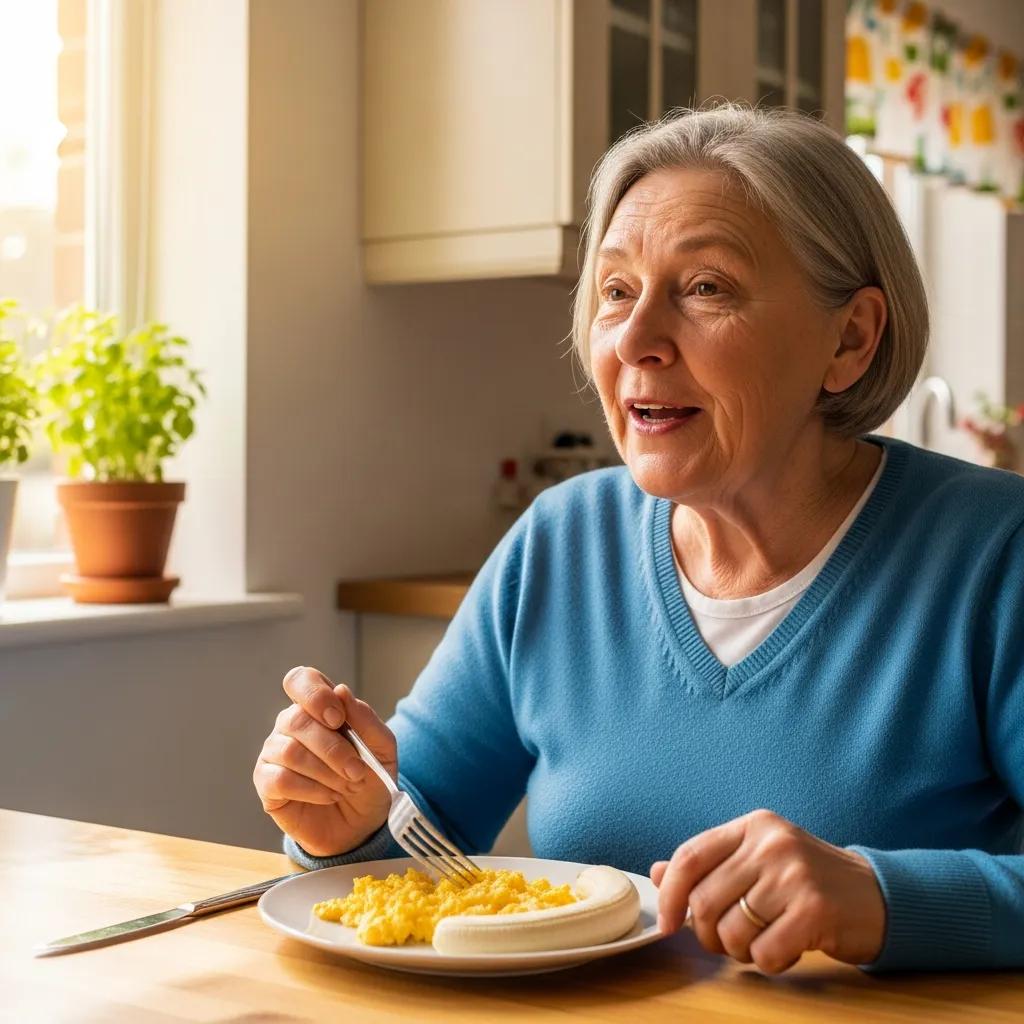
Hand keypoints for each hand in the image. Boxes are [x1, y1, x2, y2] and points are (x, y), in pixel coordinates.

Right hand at [253, 666, 396, 856]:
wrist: (362, 824)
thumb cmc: (370, 779)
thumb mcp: (382, 749)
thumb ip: (365, 719)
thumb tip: (340, 690)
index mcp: (318, 707)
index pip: (301, 680)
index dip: (315, 695)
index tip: (338, 719)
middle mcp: (291, 724)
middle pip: (297, 720)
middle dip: (334, 749)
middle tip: (358, 771)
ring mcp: (275, 753)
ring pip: (290, 751)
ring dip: (326, 772)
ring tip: (347, 786)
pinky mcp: (266, 783)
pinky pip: (280, 779)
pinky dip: (312, 790)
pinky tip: (329, 796)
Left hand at [651, 809, 885, 973]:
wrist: (877, 897)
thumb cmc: (808, 882)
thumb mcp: (758, 861)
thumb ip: (709, 866)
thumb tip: (656, 872)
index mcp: (753, 826)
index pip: (691, 856)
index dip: (670, 893)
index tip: (667, 923)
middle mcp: (771, 843)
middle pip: (705, 900)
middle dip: (708, 933)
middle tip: (728, 941)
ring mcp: (794, 874)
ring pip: (732, 931)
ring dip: (741, 951)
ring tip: (765, 940)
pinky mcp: (815, 909)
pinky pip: (765, 953)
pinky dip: (769, 962)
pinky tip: (789, 948)